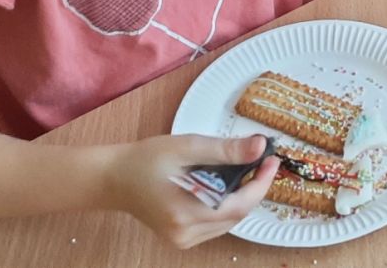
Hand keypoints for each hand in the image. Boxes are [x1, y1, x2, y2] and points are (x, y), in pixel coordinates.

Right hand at [104, 134, 277, 249]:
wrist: (114, 179)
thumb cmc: (146, 159)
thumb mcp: (186, 147)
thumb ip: (224, 150)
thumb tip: (259, 148)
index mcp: (185, 212)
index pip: (239, 205)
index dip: (261, 184)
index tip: (272, 161)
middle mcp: (186, 233)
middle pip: (237, 215)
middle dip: (254, 189)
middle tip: (262, 162)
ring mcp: (183, 240)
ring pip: (229, 222)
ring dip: (242, 198)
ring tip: (246, 171)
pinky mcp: (182, 240)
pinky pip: (216, 225)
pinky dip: (226, 206)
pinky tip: (226, 187)